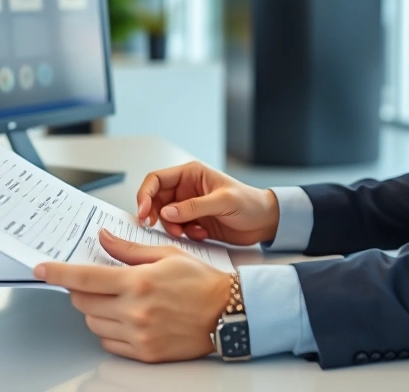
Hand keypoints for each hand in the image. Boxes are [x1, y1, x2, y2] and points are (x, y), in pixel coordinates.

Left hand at [34, 229, 231, 362]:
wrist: (228, 313)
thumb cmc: (201, 282)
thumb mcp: (166, 255)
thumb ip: (128, 250)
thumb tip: (104, 238)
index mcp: (138, 282)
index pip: (84, 278)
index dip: (58, 273)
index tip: (43, 269)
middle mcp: (135, 311)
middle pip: (83, 302)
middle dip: (80, 290)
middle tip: (93, 282)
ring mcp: (138, 335)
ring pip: (94, 323)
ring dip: (95, 310)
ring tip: (117, 300)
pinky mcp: (144, 353)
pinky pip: (109, 342)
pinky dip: (109, 330)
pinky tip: (125, 318)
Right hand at [136, 161, 279, 245]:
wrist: (265, 222)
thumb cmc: (250, 203)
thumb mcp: (223, 202)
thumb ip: (194, 207)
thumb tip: (166, 212)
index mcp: (191, 174)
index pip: (156, 180)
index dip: (145, 195)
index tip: (142, 213)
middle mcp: (186, 189)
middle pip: (156, 200)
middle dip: (155, 215)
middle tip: (158, 227)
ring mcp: (189, 206)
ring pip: (164, 217)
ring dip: (173, 228)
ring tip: (190, 233)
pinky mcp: (193, 222)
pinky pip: (177, 229)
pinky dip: (185, 235)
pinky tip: (202, 234)